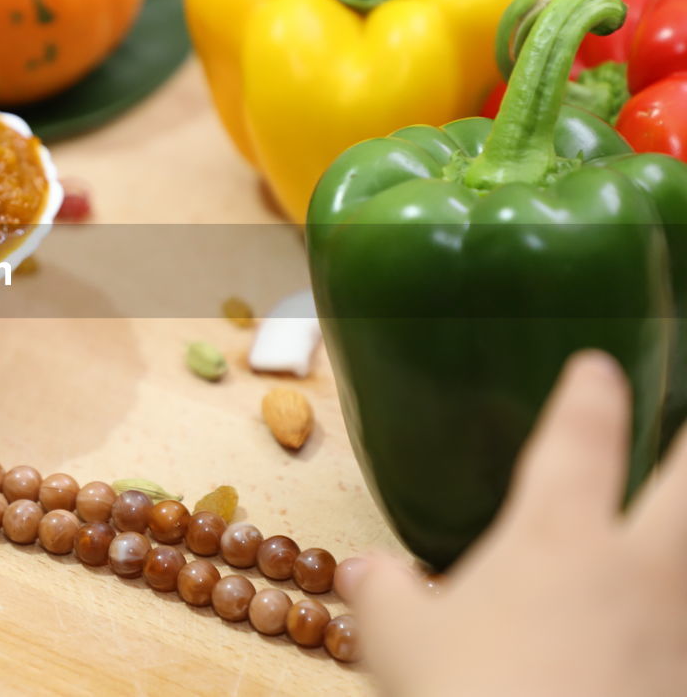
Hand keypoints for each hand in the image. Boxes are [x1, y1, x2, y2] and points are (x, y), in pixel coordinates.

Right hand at [350, 350, 686, 696]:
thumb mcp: (400, 648)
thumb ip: (383, 597)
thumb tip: (362, 571)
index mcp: (556, 538)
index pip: (581, 439)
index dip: (591, 395)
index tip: (597, 368)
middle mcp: (639, 570)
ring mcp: (680, 628)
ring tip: (675, 524)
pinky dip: (680, 622)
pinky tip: (667, 634)